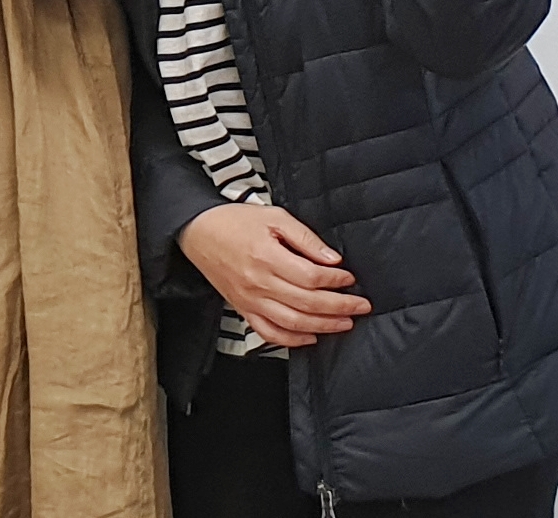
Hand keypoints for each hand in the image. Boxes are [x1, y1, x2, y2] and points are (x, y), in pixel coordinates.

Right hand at [176, 203, 372, 348]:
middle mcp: (258, 283)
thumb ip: (305, 237)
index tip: (350, 278)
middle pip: (307, 303)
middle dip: (340, 307)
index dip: (336, 280)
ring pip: (292, 323)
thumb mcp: (273, 217)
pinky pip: (269, 333)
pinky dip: (292, 340)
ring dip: (323, 326)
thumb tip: (331, 259)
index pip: (311, 277)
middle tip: (361, 306)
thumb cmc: (235, 221)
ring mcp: (250, 300)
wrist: (197, 232)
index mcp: (267, 257)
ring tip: (344, 322)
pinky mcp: (243, 309)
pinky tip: (310, 336)